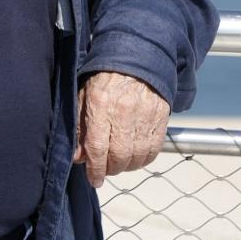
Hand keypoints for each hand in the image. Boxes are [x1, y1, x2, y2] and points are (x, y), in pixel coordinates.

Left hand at [73, 71, 169, 186]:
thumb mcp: (84, 96)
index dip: (95, 168)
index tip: (94, 180)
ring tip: (118, 164)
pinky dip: (144, 160)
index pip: (98, 146)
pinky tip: (135, 158)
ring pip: (138, 156)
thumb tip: (78, 156)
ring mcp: (145, 114)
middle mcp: (124, 111)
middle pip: (120, 155)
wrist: (136, 59)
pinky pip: (154, 149)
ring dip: (127, 167)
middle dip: (111, 169)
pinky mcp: (161, 117)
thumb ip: (79, 126)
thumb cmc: (104, 79)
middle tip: (105, 171)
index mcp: (100, 104)